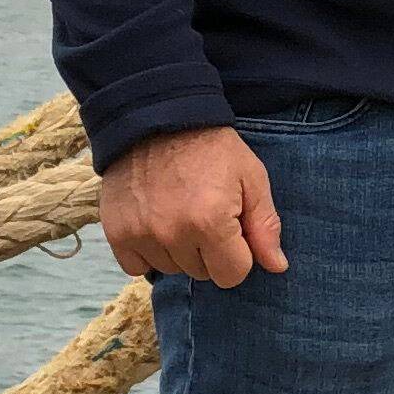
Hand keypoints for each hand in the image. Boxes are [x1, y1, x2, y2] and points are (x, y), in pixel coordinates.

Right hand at [99, 124, 286, 286]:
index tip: (232, 227)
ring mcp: (141, 234)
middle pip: (202, 274)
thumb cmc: (211, 148)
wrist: (156, 117)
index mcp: (211, 222)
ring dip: (179, 250)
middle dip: (209, 251)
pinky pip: (137, 267)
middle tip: (204, 213)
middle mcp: (173, 233)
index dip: (238, 254)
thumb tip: (277, 266)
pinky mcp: (116, 233)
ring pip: (171, 269)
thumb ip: (264, 225)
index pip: (232, 275)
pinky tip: (155, 223)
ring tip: (178, 212)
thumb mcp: (250, 177)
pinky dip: (148, 252)